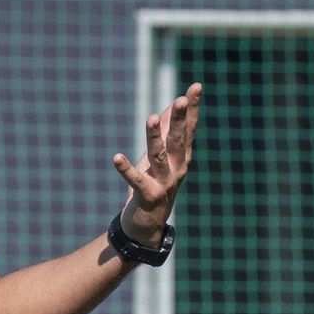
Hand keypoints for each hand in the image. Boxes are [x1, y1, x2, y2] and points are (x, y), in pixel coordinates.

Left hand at [112, 83, 202, 245]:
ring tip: (149, 118)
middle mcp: (177, 169)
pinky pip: (136, 181)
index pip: (189, 129)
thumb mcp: (161, 157)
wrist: (147, 226)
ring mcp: (164, 183)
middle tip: (181, 100)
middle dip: (180, 120)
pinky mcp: (148, 196)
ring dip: (154, 137)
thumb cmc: (153, 185)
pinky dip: (126, 169)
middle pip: (178, 141)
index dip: (193, 109)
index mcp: (181, 158)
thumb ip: (167, 132)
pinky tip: (116, 157)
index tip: (196, 87)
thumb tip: (173, 105)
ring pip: (159, 157)